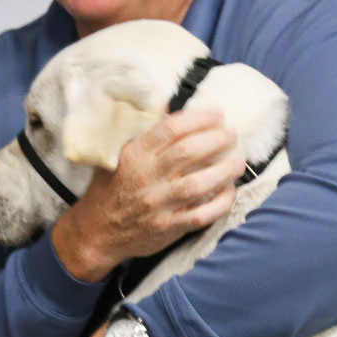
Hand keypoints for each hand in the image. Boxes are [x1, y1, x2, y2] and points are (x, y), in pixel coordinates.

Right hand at [52, 107, 245, 281]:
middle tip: (232, 135)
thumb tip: (166, 104)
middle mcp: (146, 178)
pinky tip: (230, 192)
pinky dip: (220, 203)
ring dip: (223, 171)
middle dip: (217, 140)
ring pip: (197, 184)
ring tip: (239, 162)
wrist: (97, 232)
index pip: (171, 130)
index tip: (218, 114)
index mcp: (135, 155)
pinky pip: (200, 216)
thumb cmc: (110, 188)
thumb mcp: (118, 154)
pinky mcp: (168, 228)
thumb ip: (145, 131)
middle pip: (188, 152)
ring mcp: (158, 204)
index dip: (199, 119)